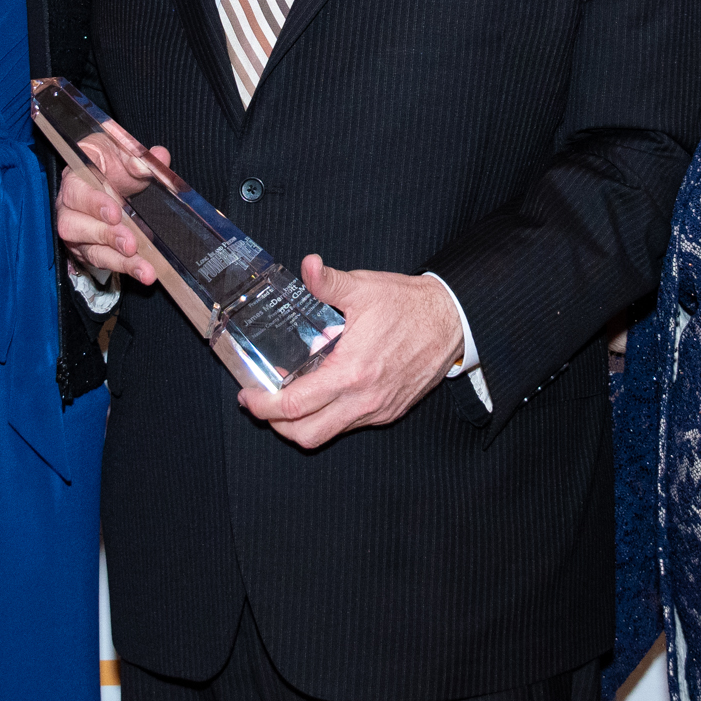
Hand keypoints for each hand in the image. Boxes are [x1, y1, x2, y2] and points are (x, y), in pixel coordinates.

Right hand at [51, 128, 172, 287]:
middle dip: (105, 236)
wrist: (111, 176)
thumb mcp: (124, 149)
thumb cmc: (111, 161)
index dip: (93, 203)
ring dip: (118, 261)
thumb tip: (159, 157)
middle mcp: (69, 207)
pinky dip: (124, 269)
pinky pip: (103, 263)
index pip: (76, 191)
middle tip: (130, 244)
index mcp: (75, 177)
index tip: (115, 213)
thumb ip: (140, 155)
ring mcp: (78, 232)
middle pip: (75, 226)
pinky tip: (144, 272)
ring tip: (144, 269)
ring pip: (90, 250)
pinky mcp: (89, 249)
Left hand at [236, 257, 462, 448]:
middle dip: (276, 424)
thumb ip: (330, 281)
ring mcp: (377, 410)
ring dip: (301, 424)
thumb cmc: (408, 306)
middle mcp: (363, 399)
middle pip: (307, 435)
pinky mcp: (388, 412)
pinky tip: (321, 394)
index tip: (248, 394)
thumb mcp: (365, 288)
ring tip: (285, 401)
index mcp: (351, 372)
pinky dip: (328, 417)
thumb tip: (307, 265)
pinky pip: (349, 425)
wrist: (451, 321)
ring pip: (328, 435)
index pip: (296, 405)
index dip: (264, 405)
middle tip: (261, 402)